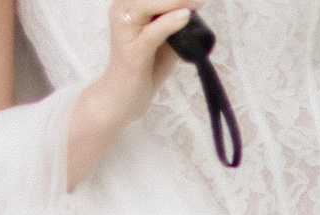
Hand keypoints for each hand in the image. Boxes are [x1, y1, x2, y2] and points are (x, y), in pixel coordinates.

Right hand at [68, 0, 193, 184]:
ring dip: (176, 2)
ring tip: (197, 2)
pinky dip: (170, 23)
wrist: (122, 99)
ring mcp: (125, 29)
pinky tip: (186, 17)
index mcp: (128, 5)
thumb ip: (174, 26)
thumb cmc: (144, 70)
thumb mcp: (164, 43)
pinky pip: (153, 32)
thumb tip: (194, 12)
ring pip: (151, 5)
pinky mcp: (132, 50)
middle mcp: (122, 10)